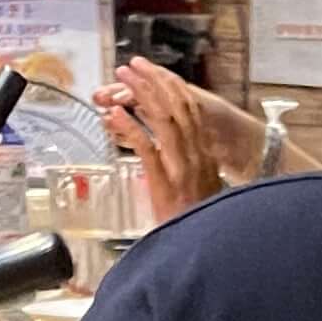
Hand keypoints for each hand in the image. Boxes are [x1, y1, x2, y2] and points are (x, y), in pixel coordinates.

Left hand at [99, 55, 269, 224]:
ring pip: (163, 120)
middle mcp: (197, 158)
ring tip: (122, 77)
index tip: (156, 72)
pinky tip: (116, 114)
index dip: (173, 88)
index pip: (191, 112)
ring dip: (141, 94)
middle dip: (155, 81)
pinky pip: (147, 147)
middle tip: (134, 64)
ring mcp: (182, 169)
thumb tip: (182, 159)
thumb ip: (195, 174)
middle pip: (178, 108)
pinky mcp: (165, 183)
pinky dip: (130, 128)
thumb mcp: (205, 195)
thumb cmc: (201, 230)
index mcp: (205, 158)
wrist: (205, 256)